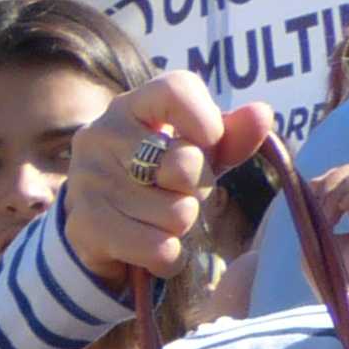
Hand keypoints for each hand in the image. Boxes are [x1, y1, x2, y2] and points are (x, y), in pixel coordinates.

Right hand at [68, 72, 278, 292]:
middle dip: (199, 188)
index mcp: (131, 105)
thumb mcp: (197, 152)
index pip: (176, 90)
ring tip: (161, 220)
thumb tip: (263, 114)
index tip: (208, 143)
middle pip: (185, 162)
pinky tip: (154, 247)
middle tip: (179, 192)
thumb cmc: (158, 177)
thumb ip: (232, 136)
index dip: (206, 122)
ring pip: (176, 214)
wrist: (98, 225)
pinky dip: (168, 257)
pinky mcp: (85, 225)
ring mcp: (89, 180)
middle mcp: (102, 134)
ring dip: (181, 227)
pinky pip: (158, 248)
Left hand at [296, 161, 348, 302]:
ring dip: (339, 188)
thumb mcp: (317, 238)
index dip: (326, 181)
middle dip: (330, 182)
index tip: (309, 196)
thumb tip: (311, 182)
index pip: (347, 180)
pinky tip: (345, 208)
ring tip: (330, 215)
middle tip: (319, 208)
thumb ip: (316, 210)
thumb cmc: (336, 277)